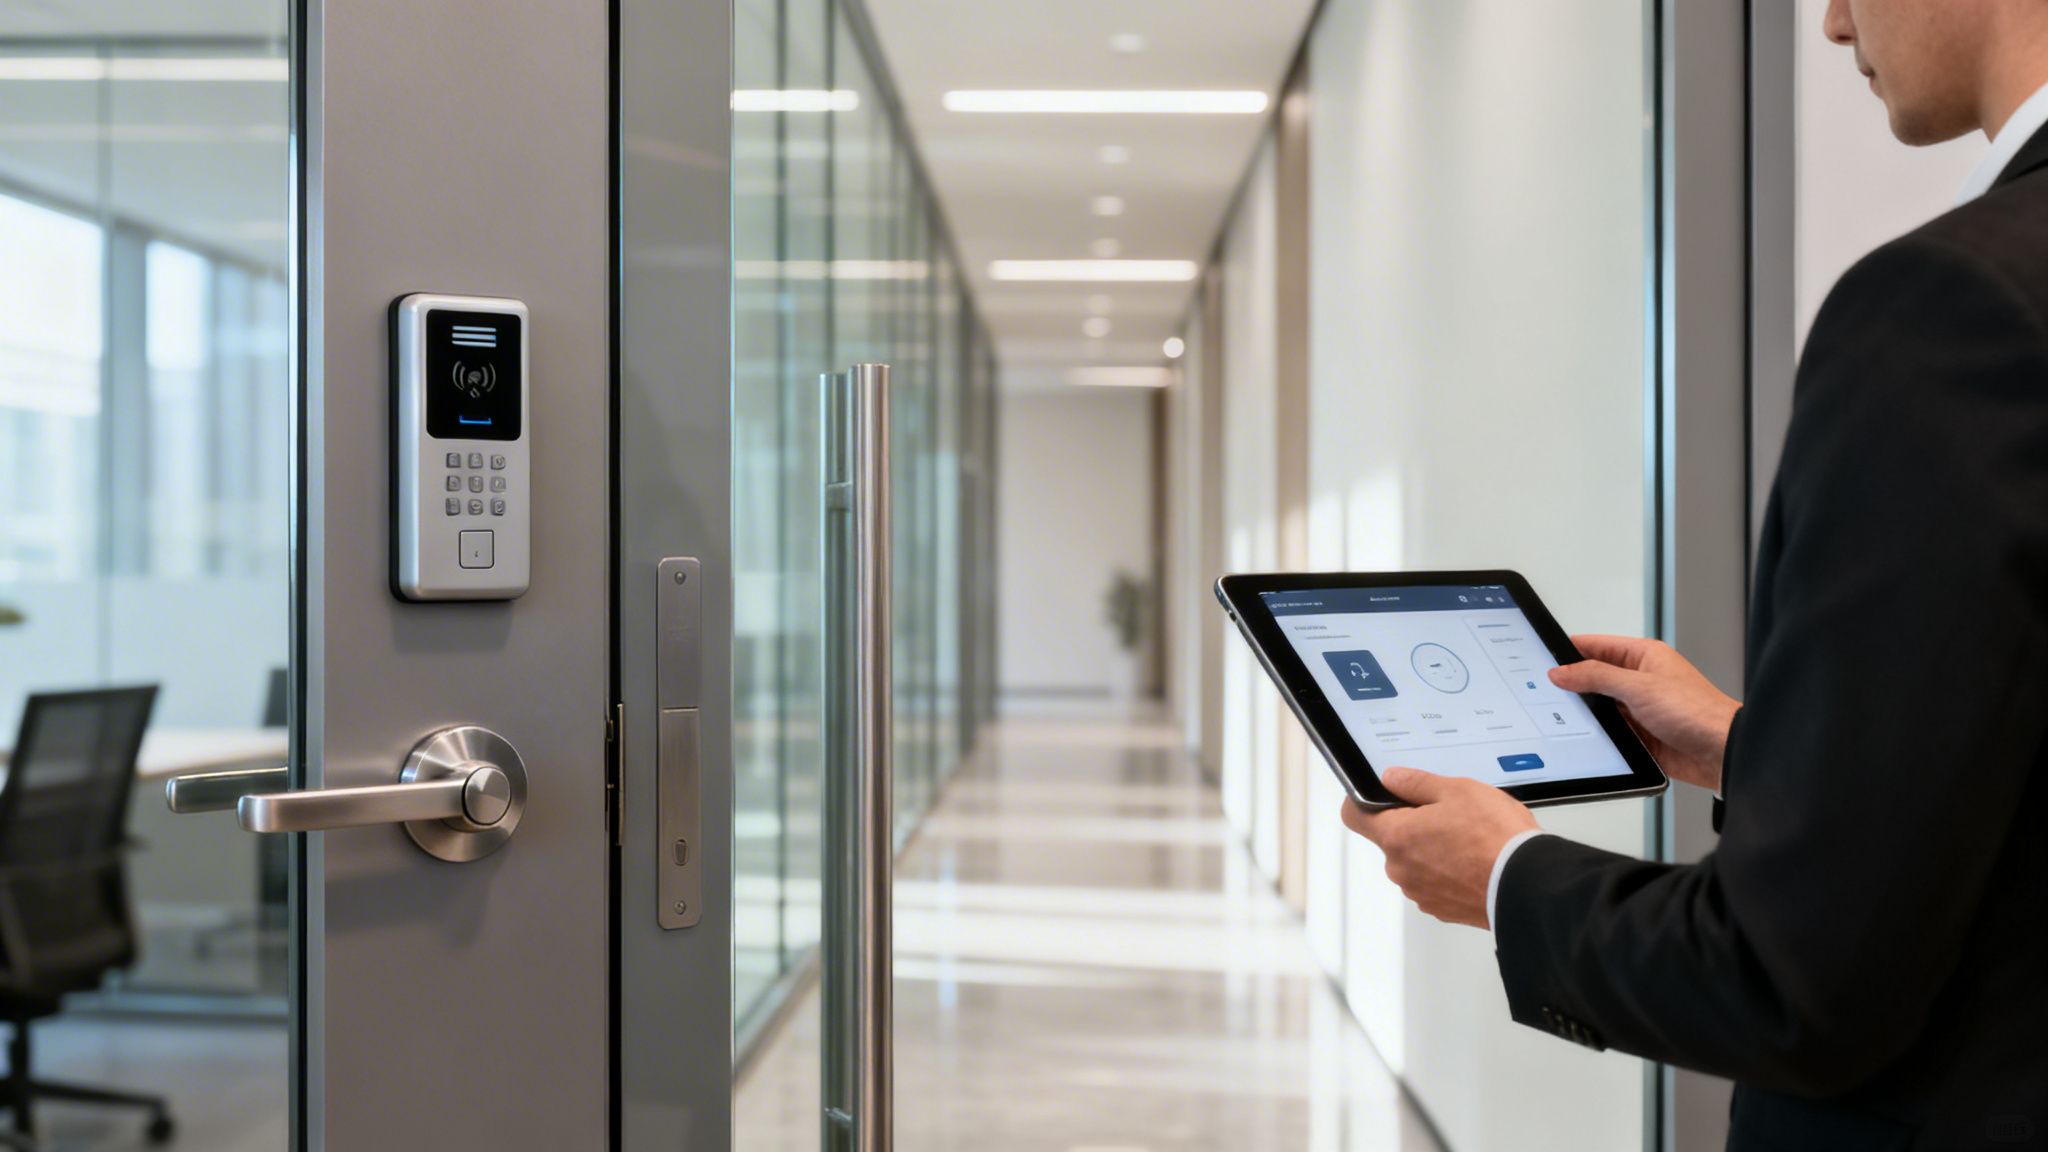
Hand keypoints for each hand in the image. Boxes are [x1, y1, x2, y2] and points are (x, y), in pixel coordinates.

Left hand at [1341, 768, 1538, 929]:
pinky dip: (1449, 872)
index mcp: (1398, 836)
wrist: (1528, 885)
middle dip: (1413, 825)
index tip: (1377, 795)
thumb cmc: (1496, 838)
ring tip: (1469, 840)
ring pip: (1415, 862)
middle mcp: (1401, 869)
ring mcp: (1420, 892)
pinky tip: (1475, 861)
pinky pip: (1435, 883)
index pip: (1354, 816)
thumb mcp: (1457, 790)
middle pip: (1392, 839)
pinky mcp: (1442, 909)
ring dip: (1433, 850)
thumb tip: (1392, 778)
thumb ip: (1417, 782)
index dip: (1362, 800)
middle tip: (1447, 814)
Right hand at [1547, 635, 1739, 792]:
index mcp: (1643, 656)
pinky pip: (1610, 732)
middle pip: (1593, 678)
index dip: (1568, 650)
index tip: (1542, 657)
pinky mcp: (1640, 735)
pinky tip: (1587, 738)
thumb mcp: (1639, 687)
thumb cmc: (1699, 712)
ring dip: (1587, 714)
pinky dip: (1598, 736)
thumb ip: (1596, 676)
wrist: (1723, 754)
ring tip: (1565, 717)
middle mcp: (1640, 680)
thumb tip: (1562, 671)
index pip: (1595, 646)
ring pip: (1599, 708)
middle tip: (1546, 691)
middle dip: (1573, 685)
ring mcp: (1639, 709)